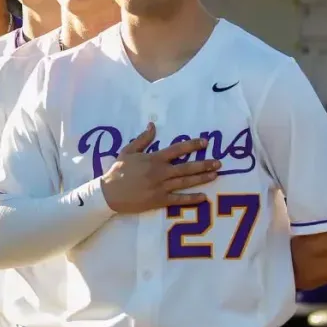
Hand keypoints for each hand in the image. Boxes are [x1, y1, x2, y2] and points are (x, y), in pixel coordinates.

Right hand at [99, 123, 219, 213]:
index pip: (177, 150)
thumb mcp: (127, 151)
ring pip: (186, 181)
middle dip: (204, 164)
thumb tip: (152, 125)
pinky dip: (191, 198)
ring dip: (202, 178)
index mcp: (154, 159)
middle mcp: (160, 172)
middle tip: (218, 162)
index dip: (192, 145)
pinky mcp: (159, 200)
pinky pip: (178, 199)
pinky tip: (203, 197)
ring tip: (215, 175)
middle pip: (187, 167)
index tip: (205, 143)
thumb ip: (142, 139)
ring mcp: (161, 187)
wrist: (108, 193)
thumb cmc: (117, 172)